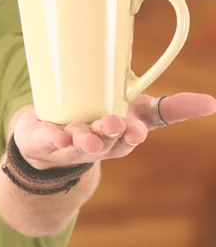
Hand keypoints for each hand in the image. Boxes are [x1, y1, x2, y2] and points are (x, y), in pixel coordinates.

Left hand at [13, 93, 215, 169]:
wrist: (52, 137)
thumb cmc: (102, 120)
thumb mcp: (137, 111)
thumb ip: (171, 108)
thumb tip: (213, 103)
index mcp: (120, 135)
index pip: (131, 135)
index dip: (134, 132)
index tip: (137, 129)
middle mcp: (99, 142)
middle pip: (106, 139)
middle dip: (111, 133)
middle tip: (115, 123)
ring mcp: (72, 144)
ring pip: (80, 143)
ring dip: (85, 140)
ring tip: (87, 138)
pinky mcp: (47, 140)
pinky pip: (50, 142)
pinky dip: (53, 140)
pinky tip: (57, 136)